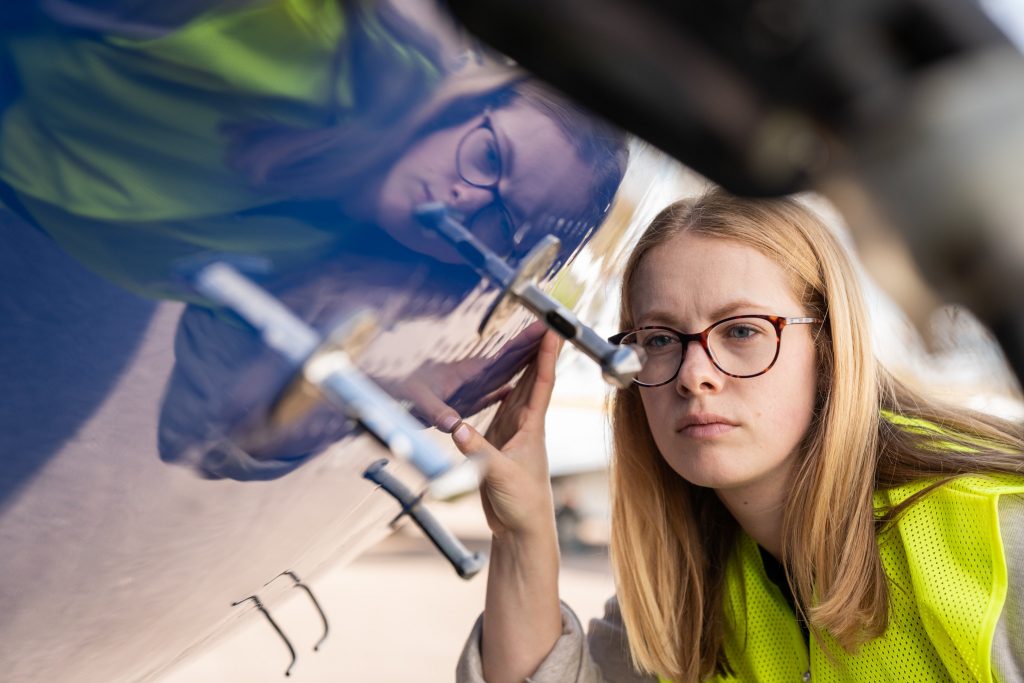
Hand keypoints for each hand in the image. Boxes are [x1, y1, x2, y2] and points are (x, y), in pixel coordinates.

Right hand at [450, 330, 562, 538]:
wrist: (522, 529)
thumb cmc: (524, 504)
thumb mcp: (500, 476)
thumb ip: (479, 452)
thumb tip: (456, 428)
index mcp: (532, 428)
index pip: (542, 383)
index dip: (547, 355)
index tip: (554, 330)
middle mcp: (525, 425)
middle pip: (530, 379)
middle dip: (534, 350)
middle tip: (539, 323)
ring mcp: (512, 433)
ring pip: (516, 392)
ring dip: (519, 367)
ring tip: (520, 341)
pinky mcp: (498, 444)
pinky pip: (499, 409)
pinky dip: (497, 392)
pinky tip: (495, 383)